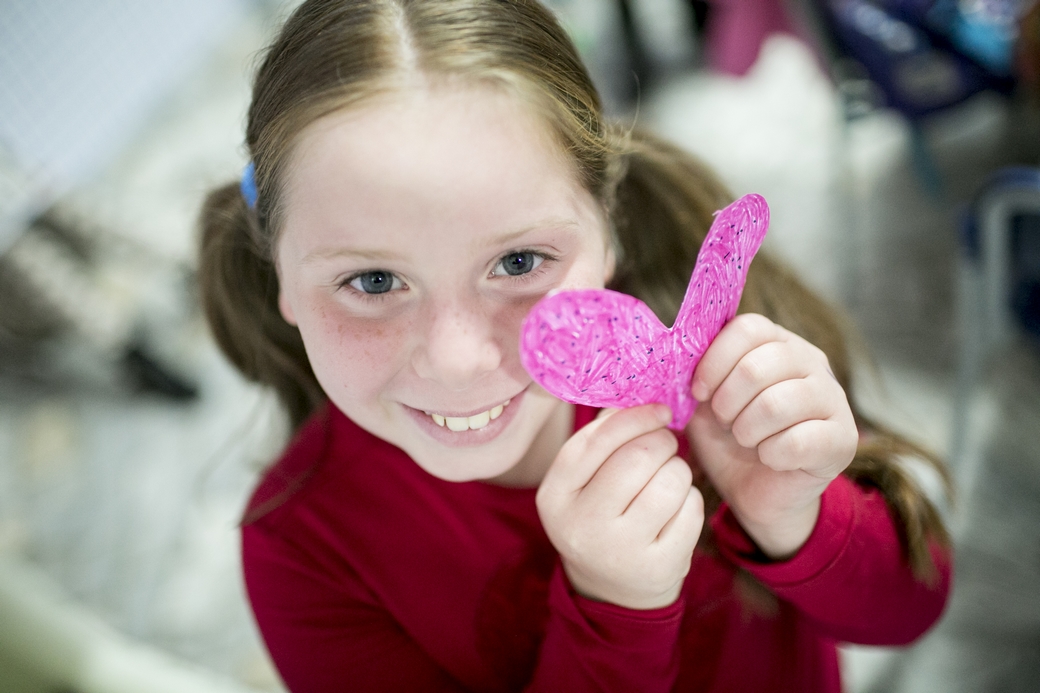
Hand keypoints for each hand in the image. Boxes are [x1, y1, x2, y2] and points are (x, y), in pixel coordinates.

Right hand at [536, 405, 703, 609]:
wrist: (613, 588)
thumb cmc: (600, 513)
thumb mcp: (583, 480)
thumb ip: (602, 437)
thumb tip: (638, 395)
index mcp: (555, 496)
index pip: (595, 441)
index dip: (634, 417)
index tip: (659, 410)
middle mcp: (582, 525)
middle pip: (638, 456)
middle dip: (662, 441)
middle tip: (665, 444)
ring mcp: (621, 550)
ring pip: (671, 479)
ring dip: (678, 469)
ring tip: (666, 479)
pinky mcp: (659, 566)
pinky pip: (691, 509)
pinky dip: (689, 499)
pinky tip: (674, 509)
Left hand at [688, 314, 857, 559]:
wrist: (757, 493)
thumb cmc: (729, 441)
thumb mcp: (704, 403)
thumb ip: (696, 374)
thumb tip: (677, 356)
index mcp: (777, 343)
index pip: (748, 327)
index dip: (715, 360)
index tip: (698, 392)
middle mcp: (811, 362)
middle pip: (757, 366)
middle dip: (726, 401)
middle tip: (724, 421)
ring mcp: (833, 398)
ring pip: (776, 404)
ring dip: (747, 430)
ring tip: (746, 440)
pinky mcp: (843, 439)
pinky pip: (797, 441)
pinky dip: (771, 454)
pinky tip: (769, 458)